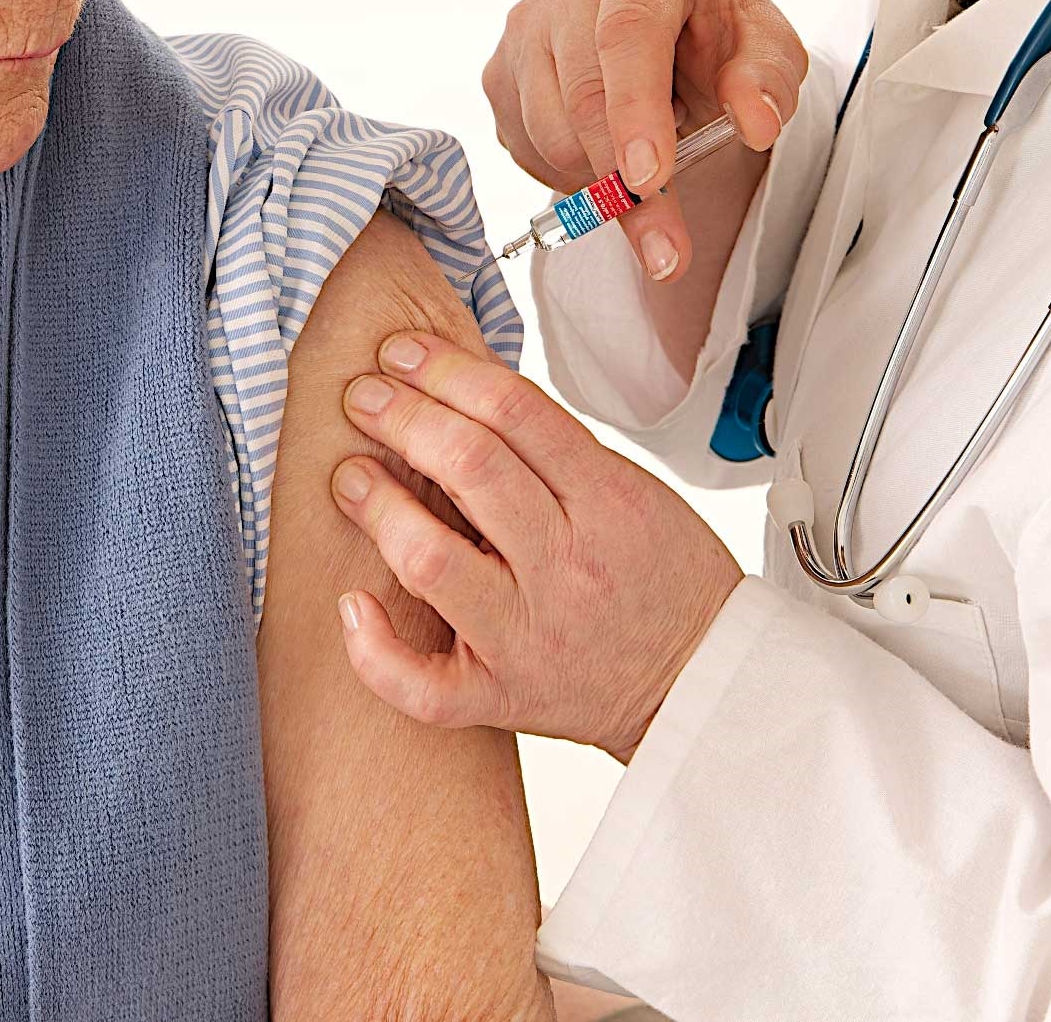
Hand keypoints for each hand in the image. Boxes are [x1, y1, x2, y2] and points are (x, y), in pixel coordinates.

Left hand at [331, 331, 743, 760]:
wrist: (702, 680)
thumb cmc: (660, 577)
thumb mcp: (633, 491)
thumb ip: (555, 448)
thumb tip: (459, 389)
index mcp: (606, 502)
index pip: (515, 412)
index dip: (446, 370)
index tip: (401, 352)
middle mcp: (564, 567)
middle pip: (470, 468)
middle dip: (402, 418)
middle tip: (362, 397)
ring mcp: (528, 637)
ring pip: (432, 563)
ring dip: (378, 508)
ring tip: (348, 477)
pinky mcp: (501, 697)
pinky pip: (422, 686)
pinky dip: (374, 650)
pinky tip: (352, 604)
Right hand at [483, 0, 806, 280]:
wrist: (665, 34)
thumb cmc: (714, 35)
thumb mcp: (766, 50)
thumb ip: (767, 81)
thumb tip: (755, 122)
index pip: (628, 33)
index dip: (636, 112)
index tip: (651, 181)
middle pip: (582, 95)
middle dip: (622, 182)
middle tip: (666, 248)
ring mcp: (524, 24)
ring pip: (550, 133)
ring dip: (601, 180)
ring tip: (646, 162)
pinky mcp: (499, 70)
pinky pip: (526, 149)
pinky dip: (571, 177)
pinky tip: (607, 152)